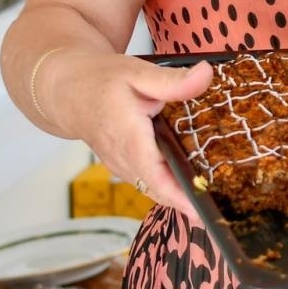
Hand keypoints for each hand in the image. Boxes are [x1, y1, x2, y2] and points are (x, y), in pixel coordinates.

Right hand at [50, 50, 213, 220]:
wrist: (66, 91)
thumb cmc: (101, 81)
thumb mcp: (138, 73)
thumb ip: (172, 80)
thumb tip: (206, 75)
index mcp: (129, 138)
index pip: (155, 176)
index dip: (178, 196)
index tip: (201, 212)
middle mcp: (124, 159)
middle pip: (159, 189)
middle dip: (188, 203)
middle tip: (221, 215)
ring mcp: (122, 165)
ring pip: (154, 189)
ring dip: (180, 198)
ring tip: (215, 203)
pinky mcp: (124, 165)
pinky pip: (149, 181)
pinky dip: (169, 187)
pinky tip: (194, 185)